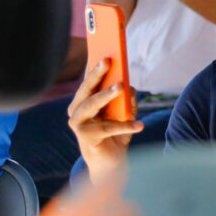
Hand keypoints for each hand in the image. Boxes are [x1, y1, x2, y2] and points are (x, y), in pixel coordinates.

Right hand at [66, 59, 143, 183]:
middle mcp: (76, 111)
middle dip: (96, 74)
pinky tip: (139, 125)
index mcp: (83, 102)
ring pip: (92, 105)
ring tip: (122, 87)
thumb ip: (126, 101)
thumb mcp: (123, 113)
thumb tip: (131, 88)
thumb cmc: (115, 134)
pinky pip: (107, 128)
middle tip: (108, 60)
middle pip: (86, 89)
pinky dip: (125, 126)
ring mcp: (78, 125)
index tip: (103, 51)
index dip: (94, 66)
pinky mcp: (86, 138)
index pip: (89, 81)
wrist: (111, 163)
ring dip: (106, 94)